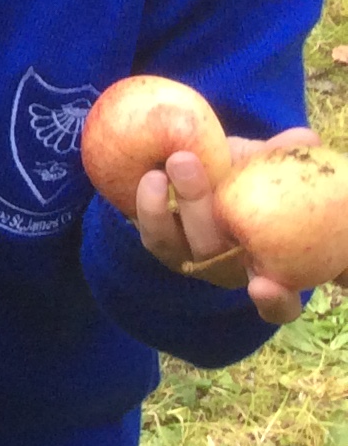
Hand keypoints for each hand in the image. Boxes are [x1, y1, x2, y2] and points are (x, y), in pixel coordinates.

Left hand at [132, 128, 316, 324]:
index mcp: (267, 263)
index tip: (264, 285)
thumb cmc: (252, 178)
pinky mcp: (157, 241)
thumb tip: (302, 140)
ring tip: (156, 173)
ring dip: (159, 211)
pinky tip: (144, 173)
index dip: (274, 301)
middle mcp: (226, 267)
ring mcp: (188, 257)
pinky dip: (142, 207)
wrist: (204, 171)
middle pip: (213, 253)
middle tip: (185, 162)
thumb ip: (285, 160)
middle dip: (199, 210)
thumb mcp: (271, 169)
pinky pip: (147, 233)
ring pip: (171, 246)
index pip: (281, 304)